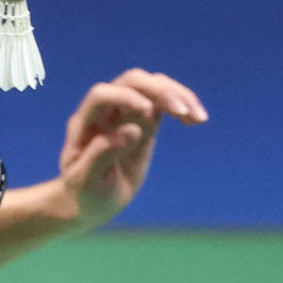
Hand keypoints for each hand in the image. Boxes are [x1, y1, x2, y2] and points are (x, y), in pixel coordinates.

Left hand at [59, 69, 207, 230]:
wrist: (89, 200)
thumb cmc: (84, 192)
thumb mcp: (88, 180)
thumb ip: (103, 153)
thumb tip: (133, 129)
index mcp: (84, 124)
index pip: (101, 96)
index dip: (124, 97)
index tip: (148, 109)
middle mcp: (104, 112)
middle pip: (131, 81)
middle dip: (158, 90)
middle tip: (183, 112)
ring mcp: (125, 114)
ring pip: (152, 87)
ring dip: (177, 95)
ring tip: (199, 118)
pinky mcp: (143, 123)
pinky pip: (163, 104)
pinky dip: (182, 106)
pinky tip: (197, 120)